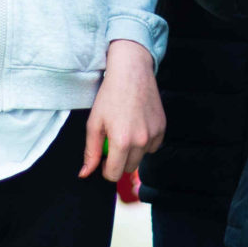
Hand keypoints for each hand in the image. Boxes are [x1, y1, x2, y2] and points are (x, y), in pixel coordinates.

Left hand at [82, 39, 163, 180]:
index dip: (106, 169)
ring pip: (141, 157)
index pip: (114, 174)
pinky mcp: (162, 128)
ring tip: (126, 129)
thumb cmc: (110, 95)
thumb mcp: (94, 123)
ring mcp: (154, 134)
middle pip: (128, 168)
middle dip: (119, 160)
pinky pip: (153, 146)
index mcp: (122, 141)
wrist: (132, 72)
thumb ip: (91, 151)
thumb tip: (85, 173)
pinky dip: (145, 142)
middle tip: (112, 141)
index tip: (103, 158)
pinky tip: (137, 125)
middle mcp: (141, 140)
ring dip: (133, 151)